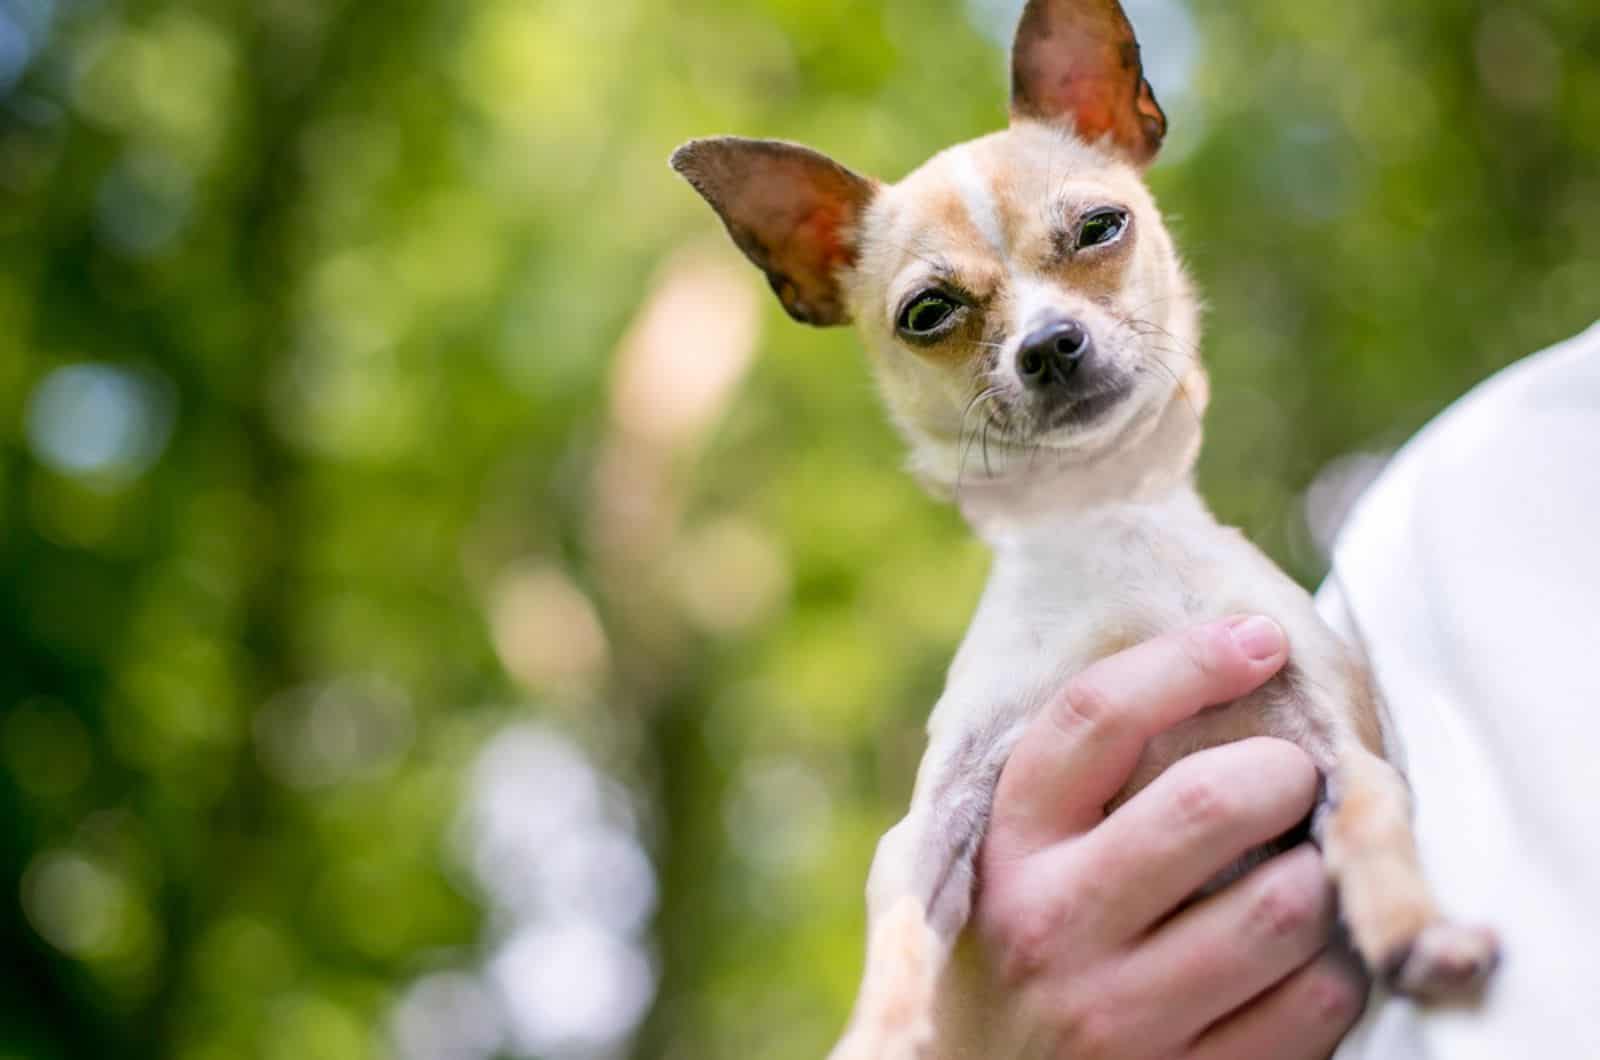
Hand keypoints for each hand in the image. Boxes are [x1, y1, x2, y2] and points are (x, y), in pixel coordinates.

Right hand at [932, 617, 1367, 1058]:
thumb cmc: (1010, 952)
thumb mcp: (997, 861)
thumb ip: (1057, 785)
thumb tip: (1182, 661)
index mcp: (1005, 846)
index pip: (1098, 718)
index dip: (1190, 662)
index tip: (1259, 642)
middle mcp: (1050, 924)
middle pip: (1206, 805)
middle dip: (1282, 774)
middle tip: (1292, 778)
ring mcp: (1115, 1016)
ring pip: (1281, 909)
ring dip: (1316, 877)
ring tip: (1299, 870)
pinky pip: (1313, 1009)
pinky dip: (1334, 969)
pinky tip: (1307, 956)